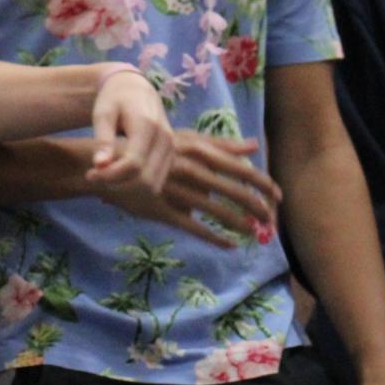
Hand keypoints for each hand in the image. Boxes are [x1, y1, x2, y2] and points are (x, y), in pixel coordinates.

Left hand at [83, 67, 172, 193]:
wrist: (136, 90)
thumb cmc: (114, 99)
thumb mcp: (103, 113)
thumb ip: (103, 139)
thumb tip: (99, 165)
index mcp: (148, 126)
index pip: (133, 164)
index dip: (110, 175)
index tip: (90, 174)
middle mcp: (165, 140)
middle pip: (145, 180)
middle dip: (117, 184)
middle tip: (93, 176)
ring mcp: (171, 150)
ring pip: (153, 186)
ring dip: (127, 189)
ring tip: (104, 176)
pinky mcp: (170, 158)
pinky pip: (156, 182)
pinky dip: (136, 187)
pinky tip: (117, 177)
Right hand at [96, 132, 280, 246]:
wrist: (106, 163)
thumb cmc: (151, 148)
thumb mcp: (185, 139)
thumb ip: (220, 144)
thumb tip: (254, 145)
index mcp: (196, 151)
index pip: (240, 169)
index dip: (263, 185)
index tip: (278, 198)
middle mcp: (188, 169)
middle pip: (232, 192)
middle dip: (257, 208)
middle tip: (271, 221)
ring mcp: (174, 190)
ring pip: (216, 211)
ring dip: (239, 224)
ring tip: (254, 234)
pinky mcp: (161, 209)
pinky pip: (193, 227)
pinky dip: (214, 237)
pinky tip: (229, 245)